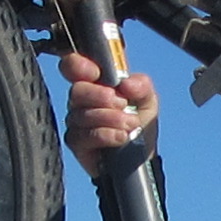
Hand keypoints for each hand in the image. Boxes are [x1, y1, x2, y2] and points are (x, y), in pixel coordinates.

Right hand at [60, 51, 158, 170]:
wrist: (142, 154)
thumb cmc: (140, 122)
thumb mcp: (147, 99)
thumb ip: (141, 85)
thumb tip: (126, 84)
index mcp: (95, 83)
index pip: (73, 66)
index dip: (78, 65)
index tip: (96, 73)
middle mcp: (81, 100)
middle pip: (77, 90)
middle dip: (100, 96)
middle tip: (122, 104)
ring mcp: (76, 121)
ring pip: (83, 115)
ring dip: (111, 118)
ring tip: (131, 124)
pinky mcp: (76, 143)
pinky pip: (84, 136)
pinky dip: (106, 135)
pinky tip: (121, 137)